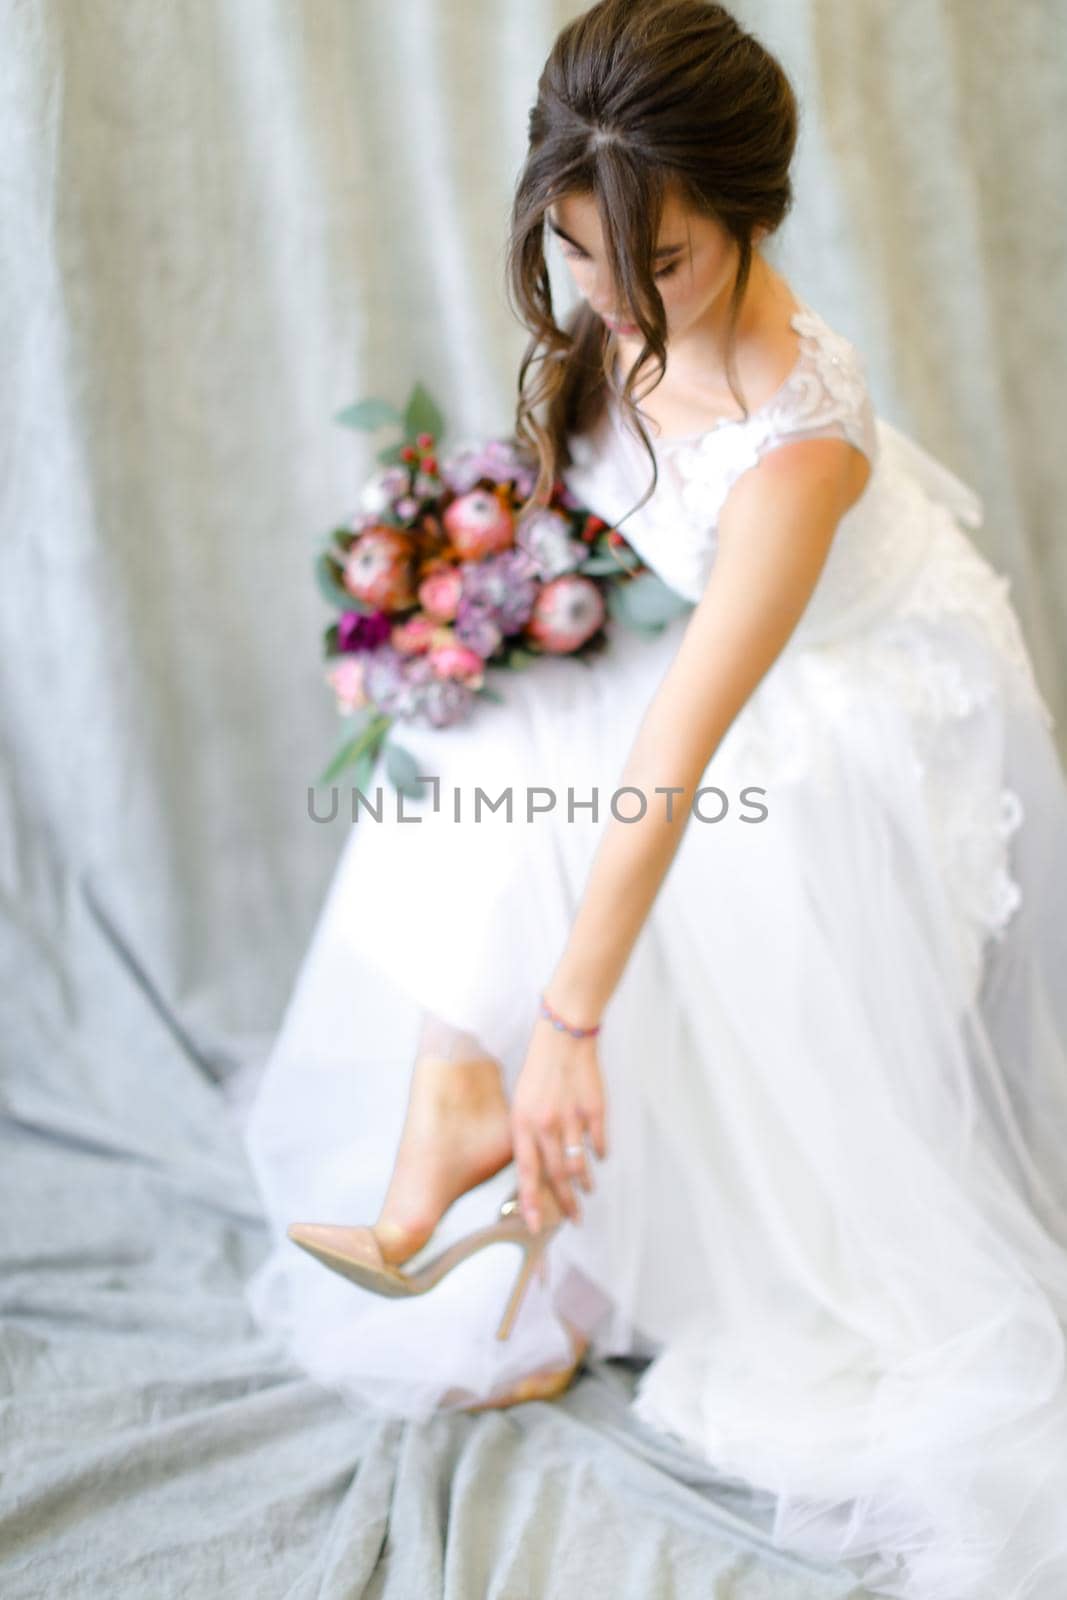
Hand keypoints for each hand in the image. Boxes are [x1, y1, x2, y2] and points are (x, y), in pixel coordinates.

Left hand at [510, 1015, 607, 1233]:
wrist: (564, 1037)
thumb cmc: (539, 1071)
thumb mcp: (522, 1103)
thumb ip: (528, 1136)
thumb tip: (538, 1169)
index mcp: (523, 1124)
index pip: (526, 1173)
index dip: (530, 1202)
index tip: (533, 1226)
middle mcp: (546, 1125)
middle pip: (556, 1176)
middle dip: (566, 1204)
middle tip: (574, 1220)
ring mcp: (571, 1118)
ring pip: (579, 1164)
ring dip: (584, 1183)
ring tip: (587, 1191)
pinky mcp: (594, 1110)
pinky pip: (599, 1143)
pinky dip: (599, 1153)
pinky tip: (598, 1157)